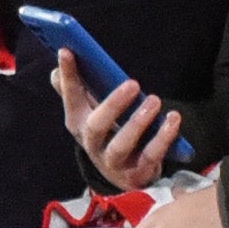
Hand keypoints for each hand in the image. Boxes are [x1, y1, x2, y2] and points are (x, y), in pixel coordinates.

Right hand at [51, 59, 191, 194]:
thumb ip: (76, 93)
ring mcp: (113, 161)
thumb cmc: (109, 134)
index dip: (68, 77)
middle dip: (113, 104)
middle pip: (95, 126)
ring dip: (138, 122)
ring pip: (121, 144)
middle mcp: (92, 144)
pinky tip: (172, 118)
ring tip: (155, 100)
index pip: (70, 98)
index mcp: (78, 123)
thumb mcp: (90, 114)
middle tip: (133, 83)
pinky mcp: (137, 172)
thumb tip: (56, 73)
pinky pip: (150, 155)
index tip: (67, 51)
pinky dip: (163, 137)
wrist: (125, 176)